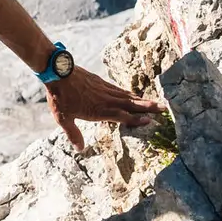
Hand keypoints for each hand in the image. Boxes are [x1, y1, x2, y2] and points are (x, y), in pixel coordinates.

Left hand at [46, 66, 168, 149]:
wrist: (58, 71)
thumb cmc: (60, 96)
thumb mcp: (63, 118)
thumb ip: (73, 134)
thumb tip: (80, 149)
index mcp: (99, 110)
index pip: (122, 116)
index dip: (136, 120)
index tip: (150, 121)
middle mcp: (105, 99)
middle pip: (130, 104)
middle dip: (147, 107)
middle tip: (163, 108)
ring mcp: (104, 89)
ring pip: (126, 96)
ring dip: (141, 100)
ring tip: (154, 102)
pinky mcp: (100, 82)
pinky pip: (118, 89)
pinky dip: (128, 93)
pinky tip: (132, 95)